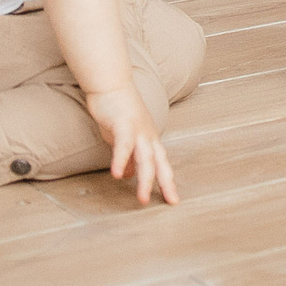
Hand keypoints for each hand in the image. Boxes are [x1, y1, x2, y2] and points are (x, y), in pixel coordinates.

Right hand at [86, 86, 176, 203]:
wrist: (111, 83)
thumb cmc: (117, 110)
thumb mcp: (123, 137)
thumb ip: (128, 156)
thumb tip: (128, 175)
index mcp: (150, 139)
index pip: (162, 164)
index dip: (168, 181)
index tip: (173, 200)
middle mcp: (149, 136)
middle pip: (160, 163)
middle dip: (165, 184)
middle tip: (171, 202)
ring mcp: (138, 130)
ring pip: (145, 158)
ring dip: (145, 179)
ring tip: (143, 199)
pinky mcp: (123, 124)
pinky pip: (123, 146)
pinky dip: (120, 160)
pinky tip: (116, 175)